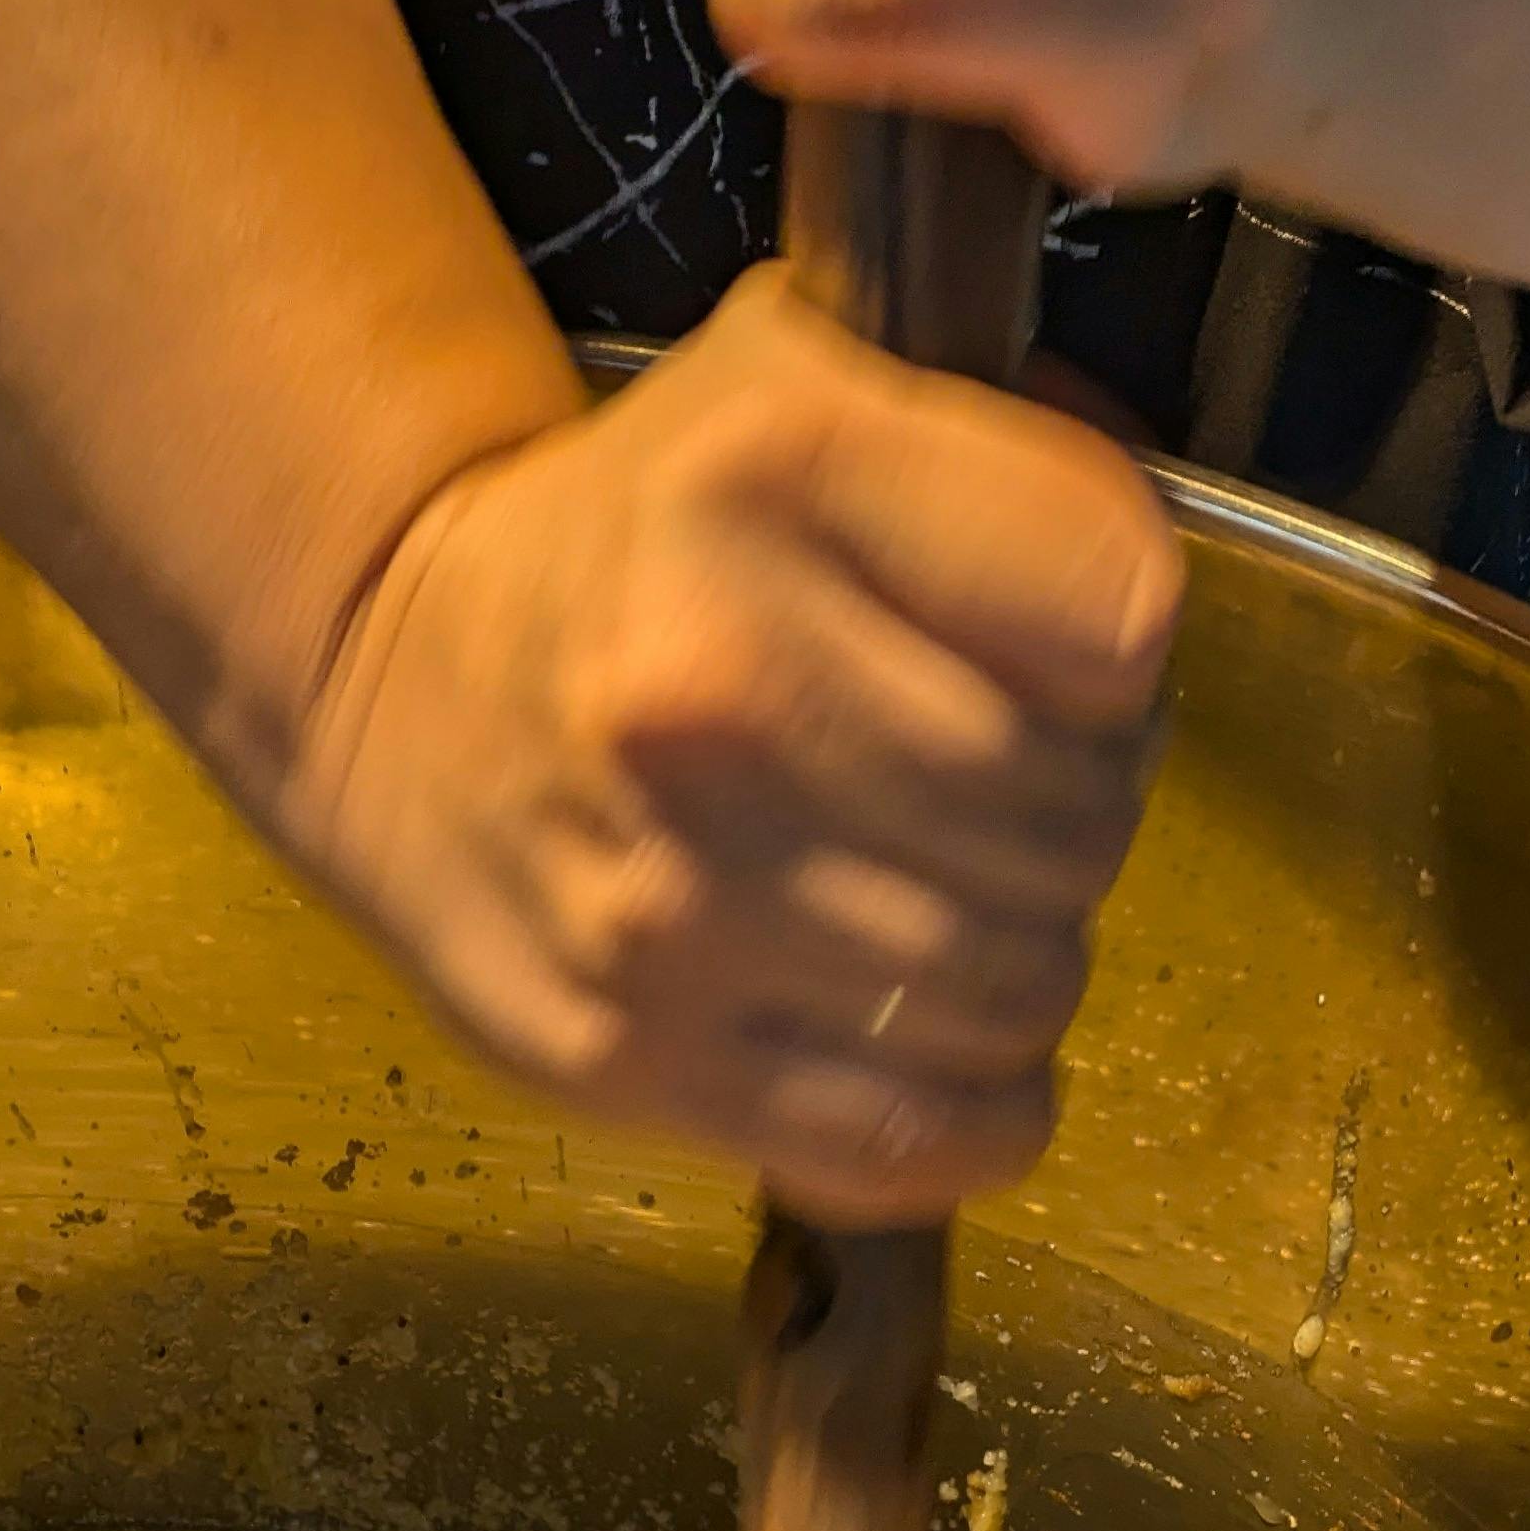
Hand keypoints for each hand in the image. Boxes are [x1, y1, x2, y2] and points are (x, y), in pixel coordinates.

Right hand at [280, 268, 1177, 1224]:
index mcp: (777, 479)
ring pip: (1011, 989)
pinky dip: (974, 1117)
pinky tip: (942, 1055)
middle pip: (1074, 823)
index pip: (1120, 627)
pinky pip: (906, 1140)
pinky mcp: (628, 1052)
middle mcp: (712, 692)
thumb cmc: (637, 544)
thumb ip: (1013, 464)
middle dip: (1075, 822)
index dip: (1122, 665)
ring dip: (1021, 965)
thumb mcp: (810, 390)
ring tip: (944, 910)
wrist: (384, 679)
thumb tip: (1145, 647)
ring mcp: (665, 896)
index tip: (1053, 672)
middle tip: (992, 805)